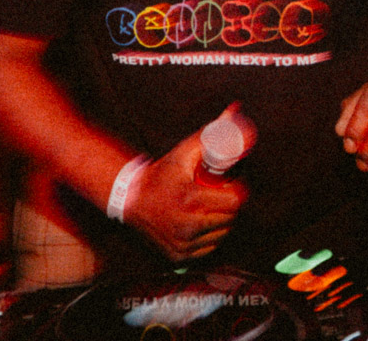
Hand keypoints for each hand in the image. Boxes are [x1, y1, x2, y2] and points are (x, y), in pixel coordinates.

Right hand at [125, 119, 248, 261]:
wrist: (131, 199)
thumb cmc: (161, 173)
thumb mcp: (184, 151)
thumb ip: (212, 132)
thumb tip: (234, 110)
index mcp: (190, 200)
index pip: (234, 202)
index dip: (237, 190)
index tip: (231, 184)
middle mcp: (187, 226)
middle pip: (230, 218)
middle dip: (230, 204)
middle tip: (221, 192)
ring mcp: (183, 244)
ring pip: (222, 234)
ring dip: (222, 221)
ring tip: (211, 205)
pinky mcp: (180, 256)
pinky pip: (209, 248)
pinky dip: (210, 236)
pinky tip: (202, 221)